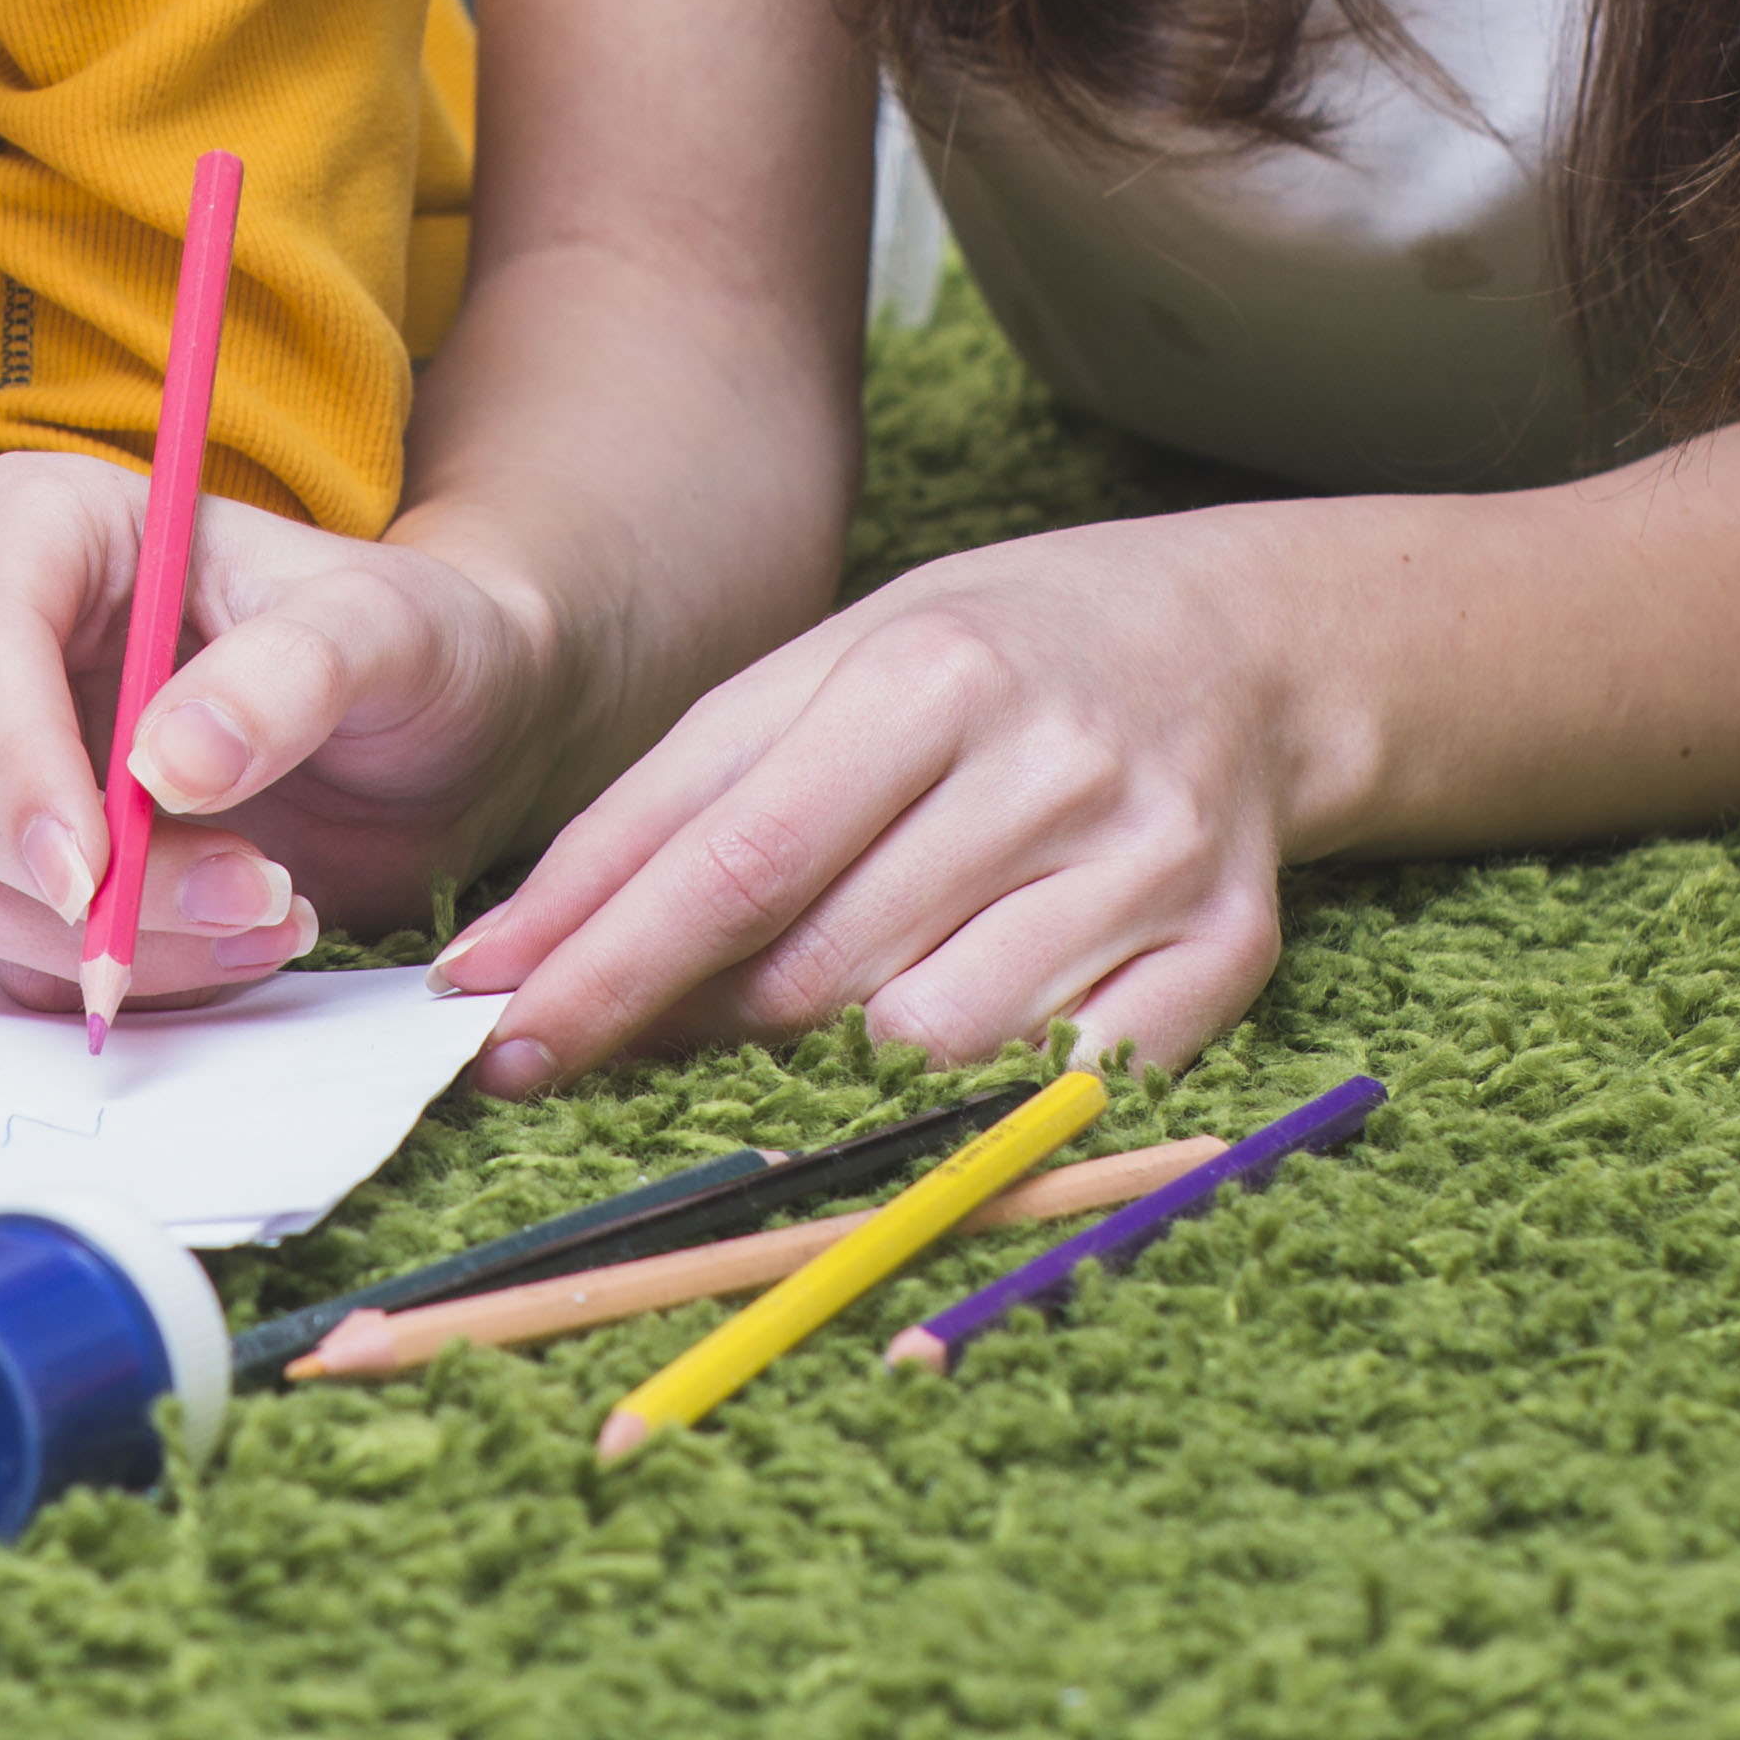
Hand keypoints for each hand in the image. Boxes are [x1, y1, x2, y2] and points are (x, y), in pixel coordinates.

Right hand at [0, 453, 559, 1014]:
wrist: (439, 731)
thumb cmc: (408, 641)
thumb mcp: (390, 629)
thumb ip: (293, 673)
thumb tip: (171, 764)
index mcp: (55, 526)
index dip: (16, 764)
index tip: (94, 872)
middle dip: (82, 871)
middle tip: (248, 896)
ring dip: (101, 936)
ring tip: (269, 917)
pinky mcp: (15, 850)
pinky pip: (3, 939)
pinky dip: (110, 969)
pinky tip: (233, 944)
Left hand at [432, 515, 1296, 1094]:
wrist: (1238, 646)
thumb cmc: (988, 657)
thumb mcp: (825, 668)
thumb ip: (676, 800)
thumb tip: (514, 954)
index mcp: (932, 673)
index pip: (734, 861)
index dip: (607, 966)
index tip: (500, 1037)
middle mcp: (1051, 770)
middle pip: (820, 968)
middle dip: (682, 1026)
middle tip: (600, 1041)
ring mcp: (1149, 868)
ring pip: (928, 1043)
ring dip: (815, 1068)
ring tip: (774, 1026)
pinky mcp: (1225, 952)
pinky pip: (1058, 1082)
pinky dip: (969, 1093)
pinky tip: (923, 1048)